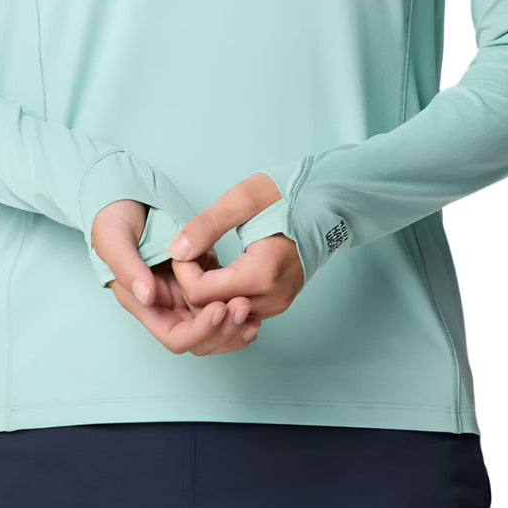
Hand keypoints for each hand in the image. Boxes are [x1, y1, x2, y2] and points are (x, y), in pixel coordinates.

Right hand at [91, 199, 261, 354]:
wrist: (123, 200)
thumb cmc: (114, 219)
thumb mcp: (113, 238)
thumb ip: (127, 268)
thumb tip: (147, 296)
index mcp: (144, 304)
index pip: (176, 337)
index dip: (200, 331)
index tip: (220, 309)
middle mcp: (166, 305)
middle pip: (200, 340)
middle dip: (223, 330)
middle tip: (244, 308)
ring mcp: (184, 293)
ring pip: (214, 326)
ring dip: (233, 324)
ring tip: (251, 309)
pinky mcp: (200, 276)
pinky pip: (221, 302)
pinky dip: (236, 308)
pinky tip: (253, 303)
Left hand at [167, 173, 304, 319]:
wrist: (329, 202)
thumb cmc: (290, 194)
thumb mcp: (244, 198)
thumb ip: (207, 225)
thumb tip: (177, 250)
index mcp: (262, 273)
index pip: (201, 294)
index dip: (183, 272)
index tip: (184, 248)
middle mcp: (271, 297)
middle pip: (210, 310)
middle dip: (191, 282)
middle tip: (192, 252)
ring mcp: (277, 304)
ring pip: (223, 314)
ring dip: (205, 291)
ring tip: (207, 258)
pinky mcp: (278, 302)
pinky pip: (238, 310)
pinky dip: (221, 295)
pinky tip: (220, 269)